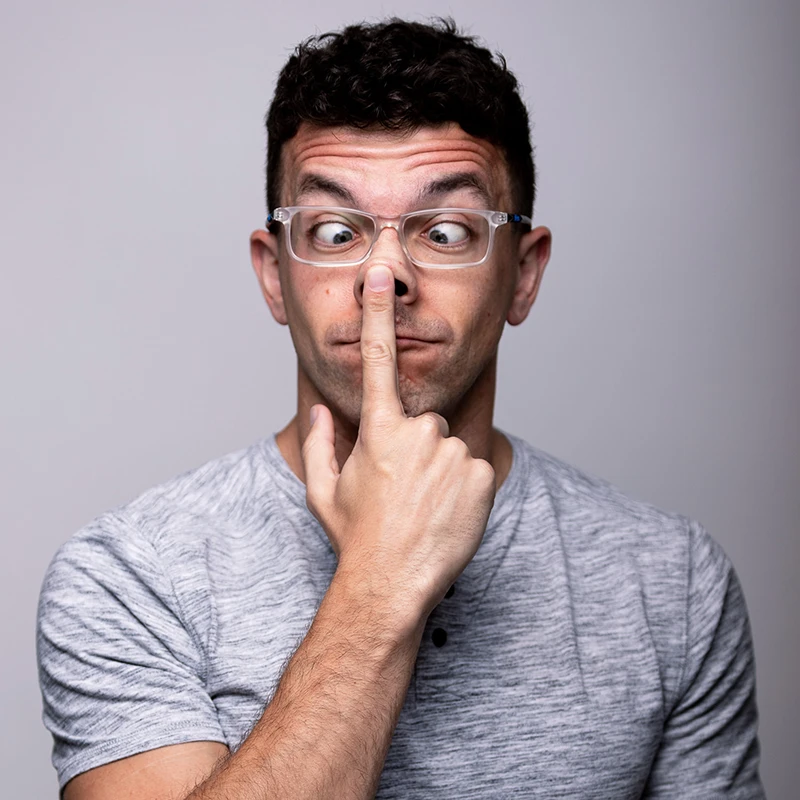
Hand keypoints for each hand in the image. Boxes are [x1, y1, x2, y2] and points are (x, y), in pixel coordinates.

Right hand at [302, 265, 496, 621]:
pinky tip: (446, 514)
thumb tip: (321, 410)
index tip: (379, 275)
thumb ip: (323, 442)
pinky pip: (472, 469)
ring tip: (423, 507)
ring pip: (448, 448)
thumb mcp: (325, 491)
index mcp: (378, 431)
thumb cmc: (356, 537)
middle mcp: (418, 433)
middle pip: (424, 424)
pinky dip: (463, 488)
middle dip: (415, 449)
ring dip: (439, 471)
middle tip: (402, 490)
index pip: (377, 360)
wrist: (392, 583)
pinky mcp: (481, 474)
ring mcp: (452, 453)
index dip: (378, 314)